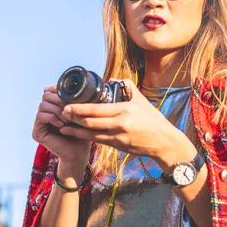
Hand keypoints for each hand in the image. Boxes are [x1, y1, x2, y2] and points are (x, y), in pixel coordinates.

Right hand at [31, 85, 91, 165]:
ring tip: (67, 119)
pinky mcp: (37, 132)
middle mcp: (45, 112)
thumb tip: (78, 86)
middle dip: (59, 100)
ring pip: (43, 105)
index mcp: (53, 106)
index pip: (50, 90)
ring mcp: (40, 122)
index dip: (58, 90)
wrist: (78, 153)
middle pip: (45, 95)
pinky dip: (52, 118)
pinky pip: (40, 116)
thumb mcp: (81, 113)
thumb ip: (76, 100)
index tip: (69, 95)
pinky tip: (61, 125)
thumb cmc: (82, 134)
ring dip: (57, 110)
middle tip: (70, 108)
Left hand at [59, 79, 192, 163]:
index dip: (79, 109)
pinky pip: (98, 140)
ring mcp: (118, 137)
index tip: (67, 105)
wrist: (164, 142)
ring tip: (63, 126)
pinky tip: (77, 134)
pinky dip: (86, 137)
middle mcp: (119, 124)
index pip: (96, 109)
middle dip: (73, 118)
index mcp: (124, 110)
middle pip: (90, 122)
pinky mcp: (118, 146)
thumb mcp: (141, 100)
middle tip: (61, 113)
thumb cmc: (153, 120)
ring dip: (76, 130)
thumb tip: (113, 79)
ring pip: (91, 134)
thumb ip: (127, 87)